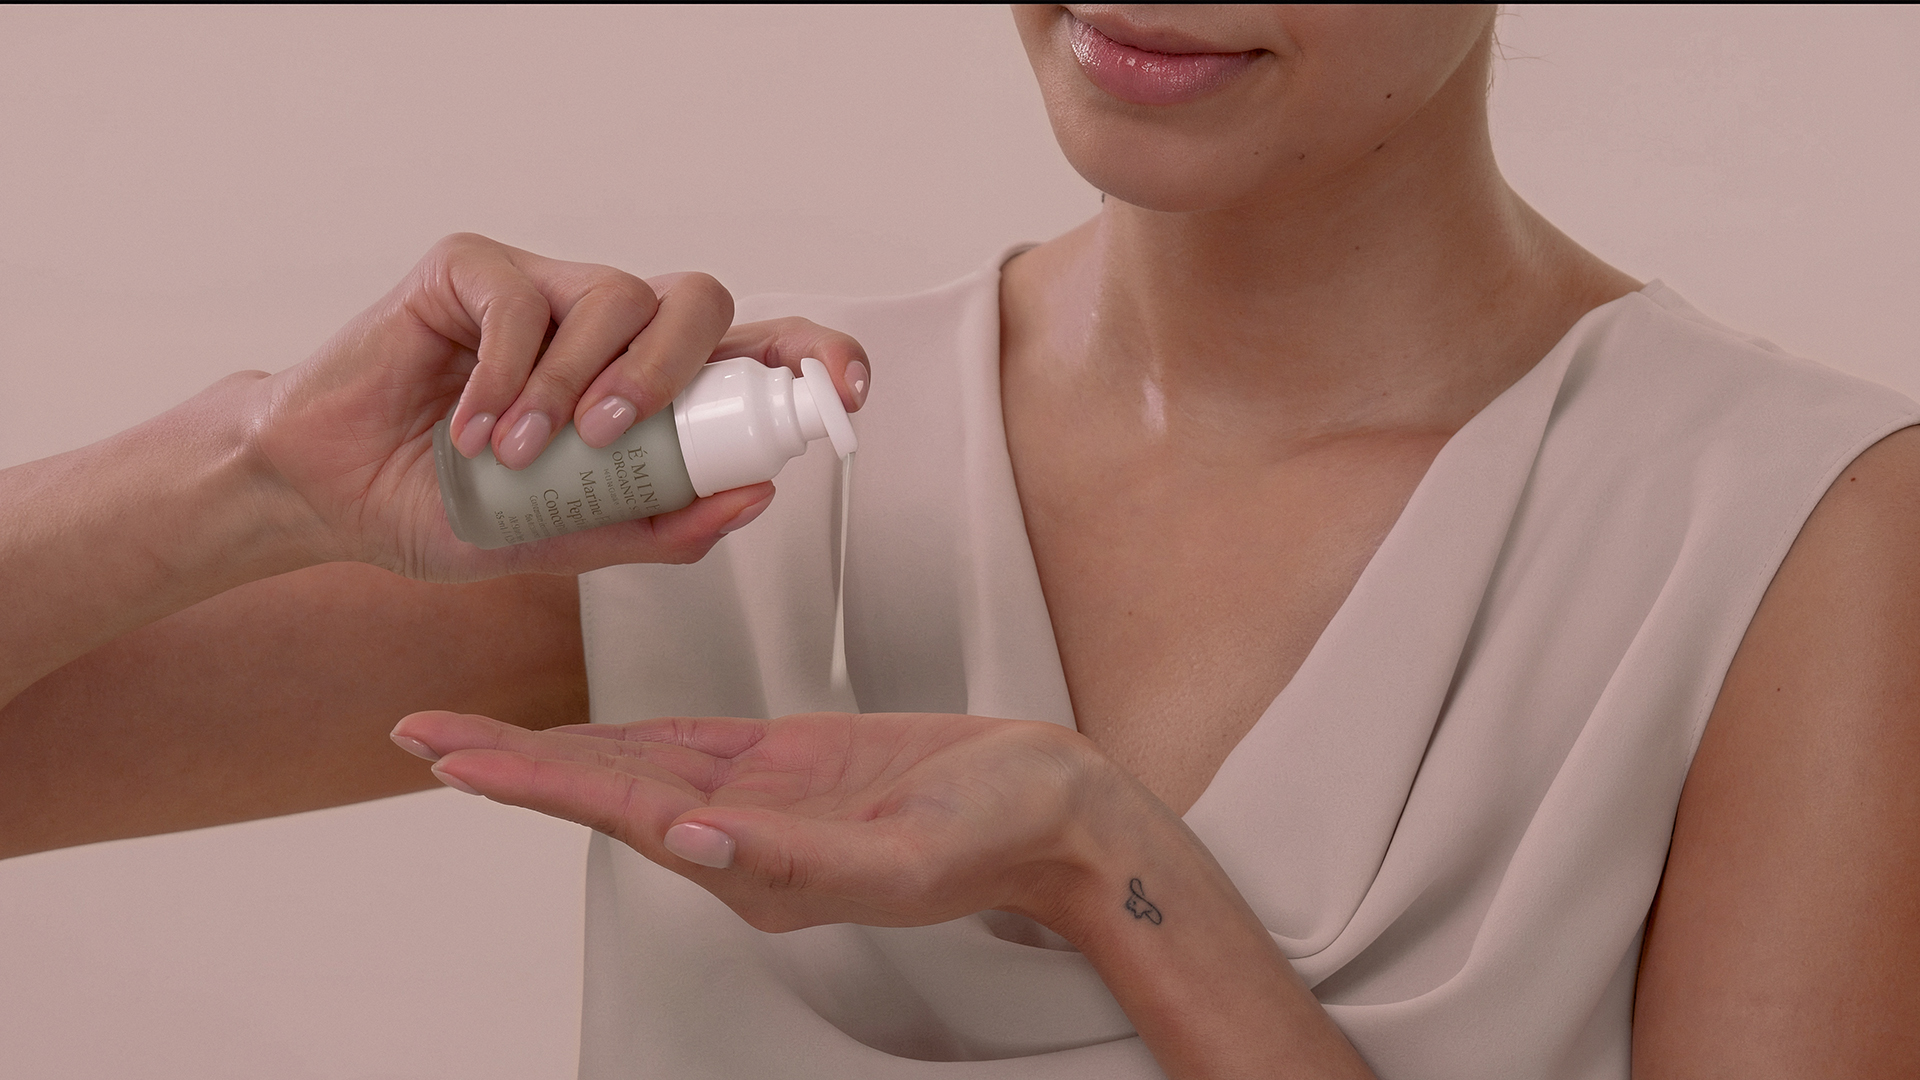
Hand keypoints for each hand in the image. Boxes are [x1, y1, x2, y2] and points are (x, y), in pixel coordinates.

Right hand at [251, 232, 870, 579]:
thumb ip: (656, 526)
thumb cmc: (446, 512)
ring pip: (616, 295)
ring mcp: (545, 289)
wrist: (329, 499)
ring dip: (573, 386)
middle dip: (678, 368)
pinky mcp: (474, 266)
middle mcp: (609, 330)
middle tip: (620, 436)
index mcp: (647, 388)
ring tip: (520, 454)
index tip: (848, 388)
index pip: (750, 350)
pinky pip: (523, 297)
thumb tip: (756, 496)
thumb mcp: (562, 544)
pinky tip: (469, 429)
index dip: (810, 354)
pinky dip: (505, 373)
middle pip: (699, 299)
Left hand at [389, 709, 1129, 931]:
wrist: (1050, 808)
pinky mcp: (782, 764)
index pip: (620, 817)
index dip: (534, 783)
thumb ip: (797, 862)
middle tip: (417, 733)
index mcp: (757, 870)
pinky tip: (574, 729)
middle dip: (506, 765)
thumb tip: (691, 843)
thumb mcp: (906, 854)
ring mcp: (758, 801)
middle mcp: (739, 840)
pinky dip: (620, 731)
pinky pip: (683, 744)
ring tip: (465, 733)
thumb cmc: (997, 831)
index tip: (455, 762)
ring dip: (544, 749)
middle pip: (600, 793)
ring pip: (629, 768)